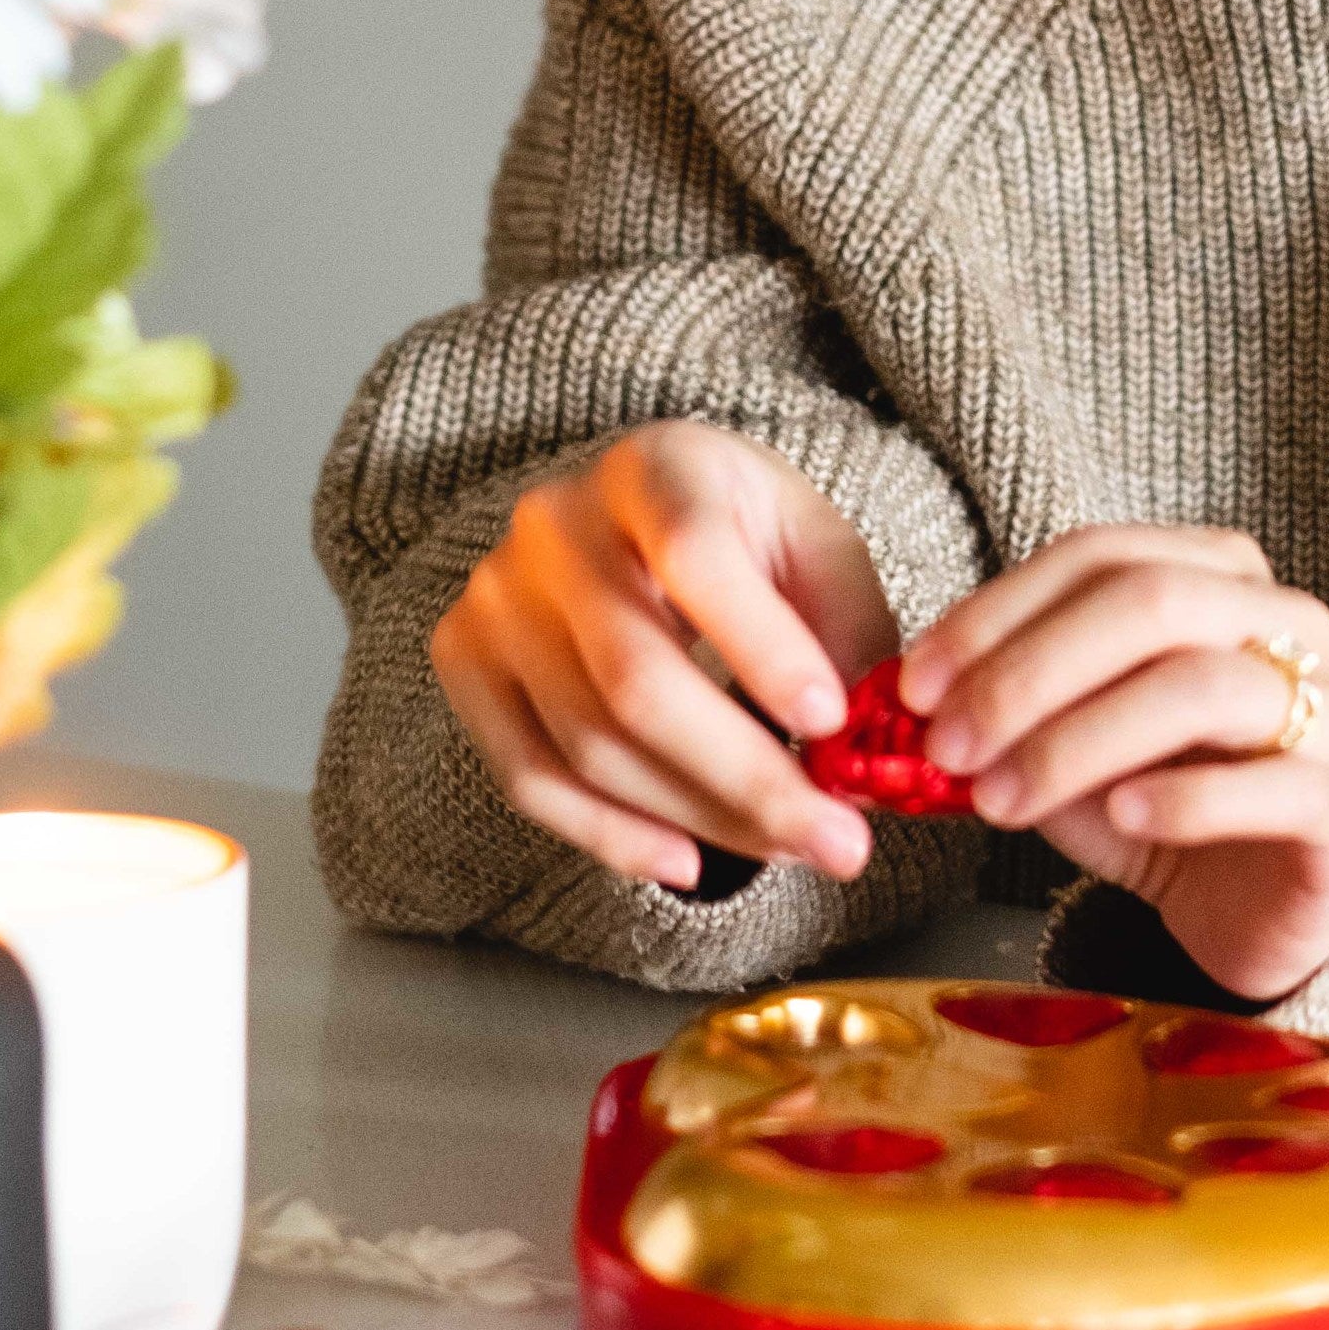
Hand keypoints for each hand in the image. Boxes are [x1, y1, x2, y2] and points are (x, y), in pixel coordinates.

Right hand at [429, 423, 889, 892]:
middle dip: (747, 778)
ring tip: (791, 850)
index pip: (694, 554)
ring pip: (589, 743)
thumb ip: (848, 634)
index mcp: (656, 468)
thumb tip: (864, 754)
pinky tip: (688, 861)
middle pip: (636, 678)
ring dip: (700, 819)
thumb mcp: (816, 547)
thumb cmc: (741, 535)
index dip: (762, 646)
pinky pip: (529, 777)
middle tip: (839, 842)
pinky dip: (610, 836)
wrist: (635, 516)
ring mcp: (498, 596)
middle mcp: (556, 524)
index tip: (832, 723)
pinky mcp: (465, 661)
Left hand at [899, 524, 1328, 1002]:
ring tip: (1002, 800)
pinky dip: (1182, 797)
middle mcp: (1285, 620)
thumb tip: (892, 703)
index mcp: (1215, 575)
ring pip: (1200, 685)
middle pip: (1149, 602)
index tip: (915, 684)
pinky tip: (1120, 818)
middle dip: (1029, 672)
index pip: (1096, 556)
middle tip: (949, 744)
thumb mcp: (1061, 750)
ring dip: (1080, 740)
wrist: (1253, 910)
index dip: (996, 612)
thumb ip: (997, 716)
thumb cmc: (1154, 803)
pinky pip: (1270, 783)